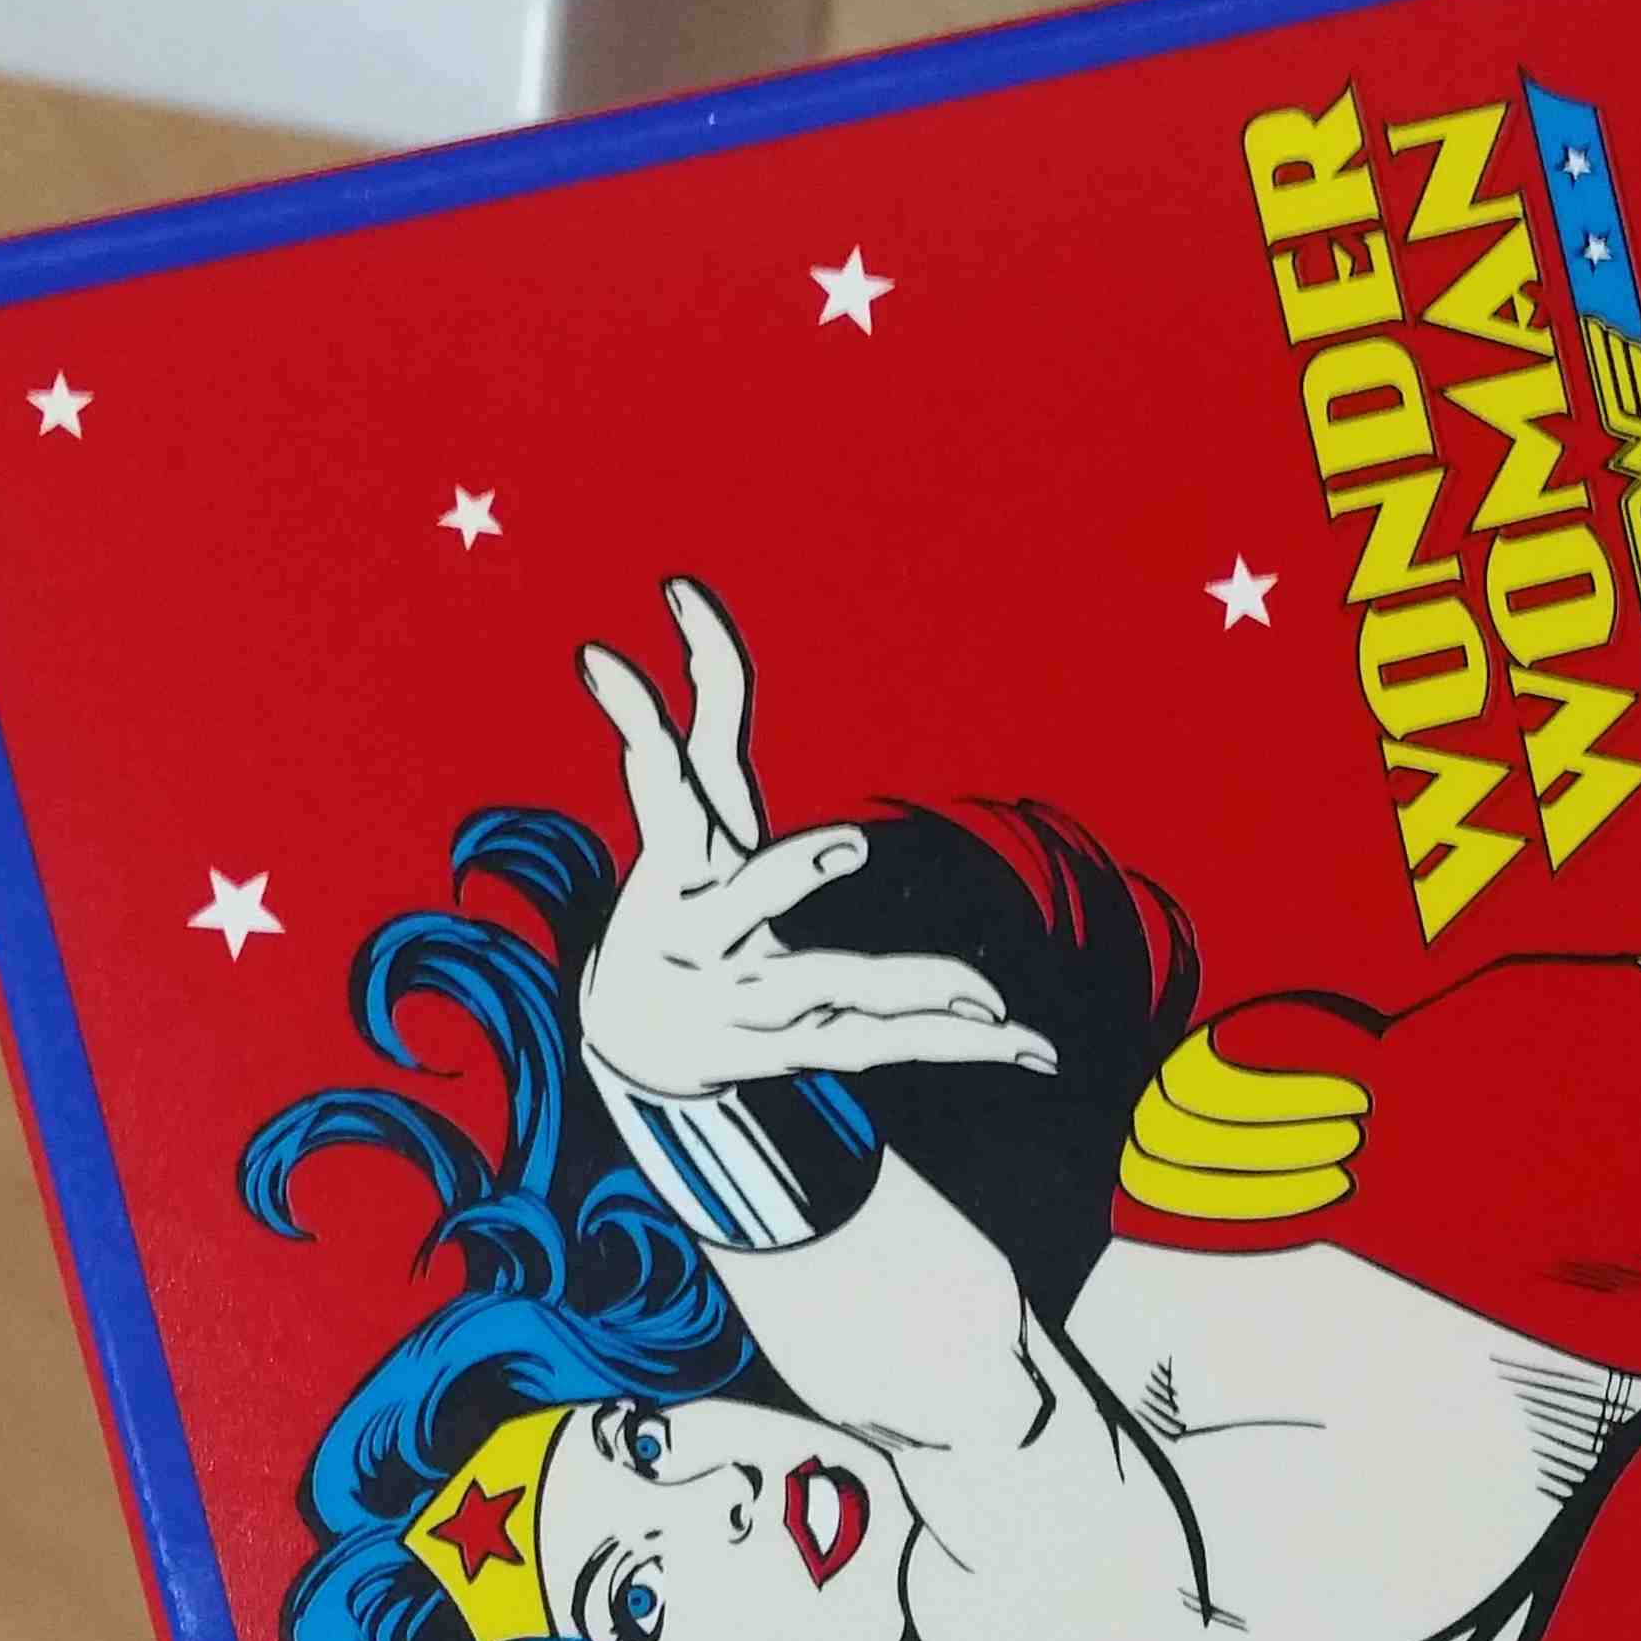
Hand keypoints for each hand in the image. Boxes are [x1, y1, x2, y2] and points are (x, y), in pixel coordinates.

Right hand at [572, 580, 1055, 1097]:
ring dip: (905, 987)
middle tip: (849, 843)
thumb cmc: (675, 893)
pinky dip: (957, 1045)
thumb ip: (705, 704)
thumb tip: (687, 589)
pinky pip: (884, 1044)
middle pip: (748, 901)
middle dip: (790, 875)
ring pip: (831, 989)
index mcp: (671, 868)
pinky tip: (1036, 1046)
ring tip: (985, 994)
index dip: (639, 723)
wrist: (631, 1039)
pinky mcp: (800, 1051)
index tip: (605, 660)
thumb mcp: (688, 808)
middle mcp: (703, 937)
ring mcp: (750, 1001)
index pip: (659, 792)